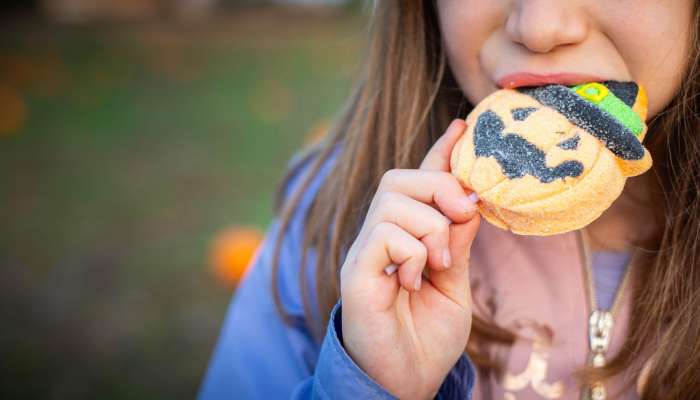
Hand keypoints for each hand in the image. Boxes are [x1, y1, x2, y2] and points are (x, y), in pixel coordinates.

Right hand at [340, 119, 480, 399]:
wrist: (404, 382)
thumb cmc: (427, 337)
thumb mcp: (455, 284)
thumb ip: (458, 244)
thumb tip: (469, 201)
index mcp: (405, 237)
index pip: (419, 183)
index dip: (440, 153)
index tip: (461, 127)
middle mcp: (379, 238)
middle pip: (399, 178)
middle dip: (439, 186)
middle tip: (462, 216)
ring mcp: (364, 253)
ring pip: (393, 200)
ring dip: (430, 227)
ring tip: (437, 266)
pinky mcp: (356, 273)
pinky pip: (384, 234)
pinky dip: (412, 252)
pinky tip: (413, 280)